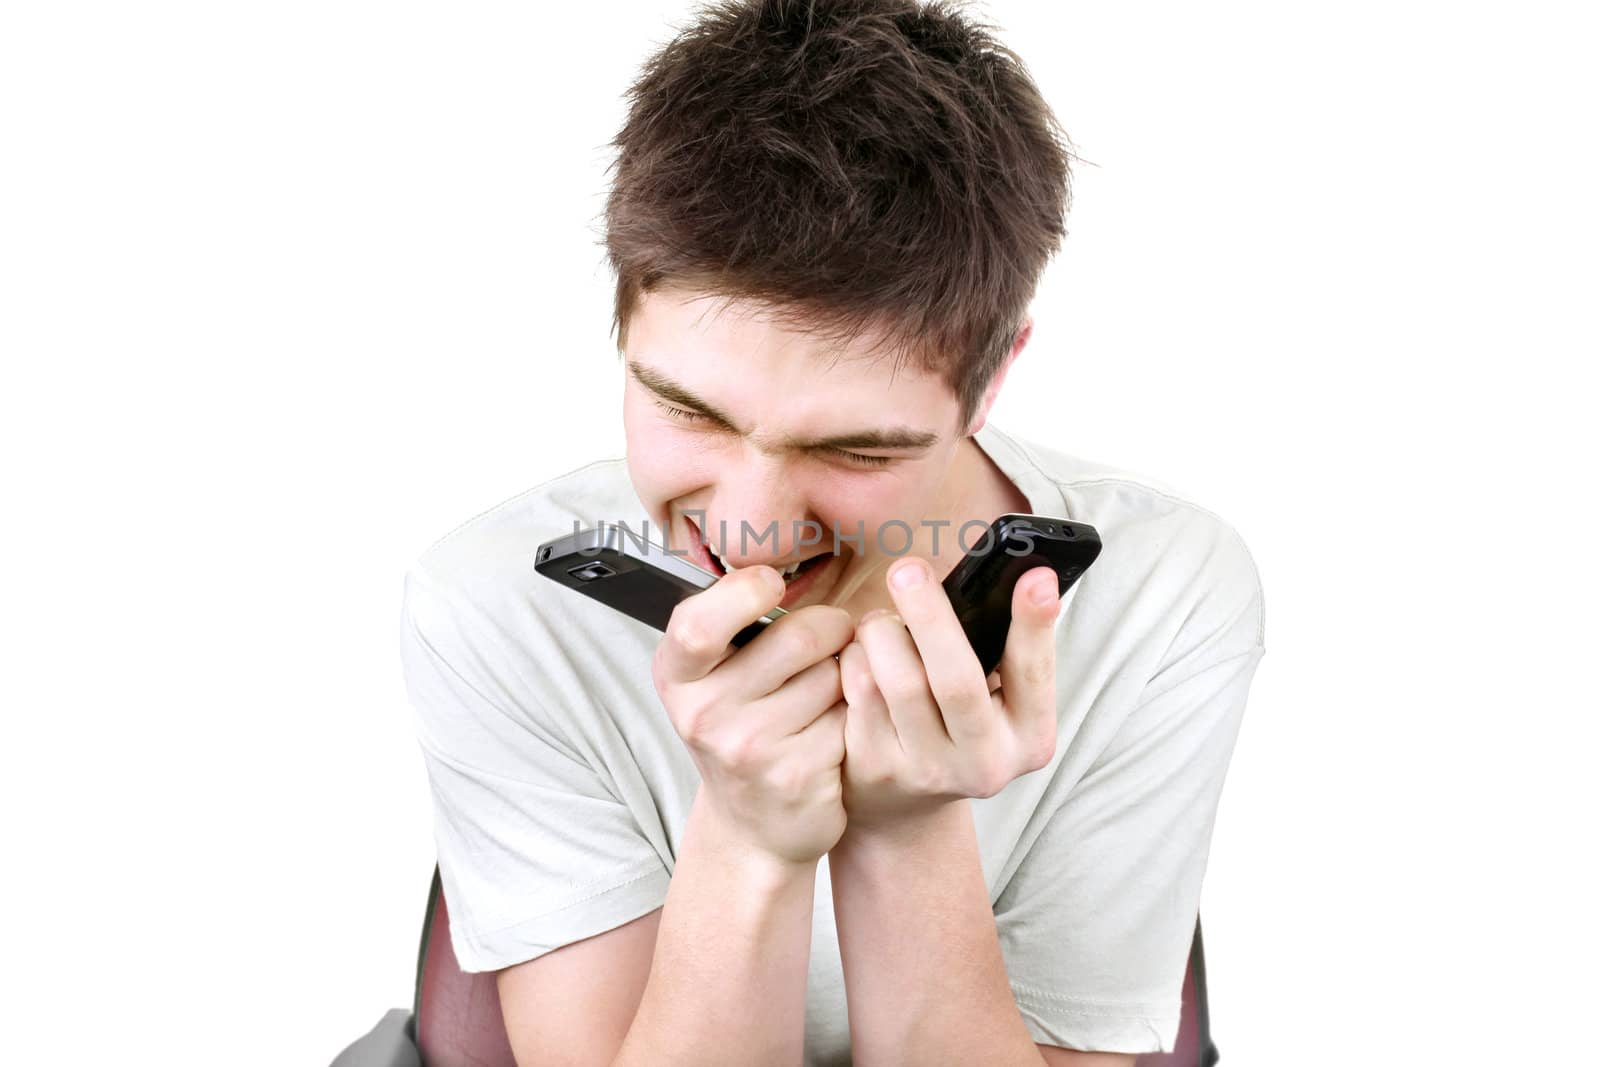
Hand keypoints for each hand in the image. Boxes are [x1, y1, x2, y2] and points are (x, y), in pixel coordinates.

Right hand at [652, 565, 854, 867]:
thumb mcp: (711, 675)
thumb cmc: (740, 728)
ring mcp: (750, 748)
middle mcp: (703, 713)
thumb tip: (778, 565)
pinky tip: (833, 733)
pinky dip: (855, 715)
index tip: (772, 584)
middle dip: (830, 628)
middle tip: (829, 642)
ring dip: (844, 675)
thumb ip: (731, 620)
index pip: (699, 624)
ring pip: (835, 673)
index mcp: (675, 675)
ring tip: (822, 697)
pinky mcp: (799, 773)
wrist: (753, 825)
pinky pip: (853, 713)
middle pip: (798, 636)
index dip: (745, 592)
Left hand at [837, 557, 1061, 834]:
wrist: (905, 807)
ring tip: (880, 621)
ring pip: (896, 681)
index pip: (1033, 673)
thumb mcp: (994, 699)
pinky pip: (859, 692)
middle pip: (955, 680)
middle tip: (909, 570)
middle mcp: (984, 764)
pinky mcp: (876, 768)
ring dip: (882, 633)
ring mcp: (927, 772)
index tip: (1036, 576)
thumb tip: (1009, 573)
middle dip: (931, 616)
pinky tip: (860, 654)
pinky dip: (856, 658)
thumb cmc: (955, 725)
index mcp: (1028, 737)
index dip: (1035, 624)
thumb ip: (999, 649)